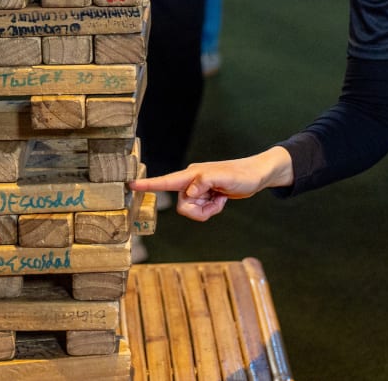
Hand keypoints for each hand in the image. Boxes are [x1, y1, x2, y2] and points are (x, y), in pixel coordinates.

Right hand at [130, 147, 293, 221]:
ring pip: (190, 211)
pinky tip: (220, 200)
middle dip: (198, 210)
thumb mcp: (225, 178)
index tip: (131, 184)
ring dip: (207, 210)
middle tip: (216, 200)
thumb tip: (189, 191)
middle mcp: (191, 181)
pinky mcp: (204, 196)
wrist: (256, 176)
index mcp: (191, 174)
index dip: (149, 184)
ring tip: (220, 199)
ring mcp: (197, 189)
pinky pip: (199, 211)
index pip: (166, 181)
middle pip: (182, 206)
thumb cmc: (242, 174)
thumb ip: (204, 182)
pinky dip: (211, 210)